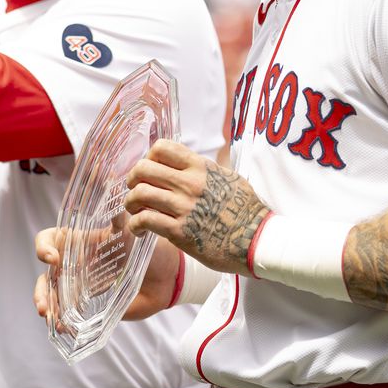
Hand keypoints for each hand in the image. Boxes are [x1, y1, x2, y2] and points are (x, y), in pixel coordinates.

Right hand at [32, 227, 182, 321]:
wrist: (167, 276)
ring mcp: (82, 284)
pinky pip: (69, 312)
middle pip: (47, 273)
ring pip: (53, 294)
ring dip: (46, 305)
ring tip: (48, 317)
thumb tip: (117, 193)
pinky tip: (63, 327)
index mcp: (80, 242)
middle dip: (41, 288)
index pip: (50, 239)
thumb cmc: (149, 248)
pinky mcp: (91, 303)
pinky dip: (62, 320)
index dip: (44, 246)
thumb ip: (121, 217)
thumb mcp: (133, 230)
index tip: (53, 258)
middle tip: (44, 304)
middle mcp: (76, 263)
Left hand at [125, 139, 268, 274]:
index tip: (149, 170)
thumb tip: (189, 165)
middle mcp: (189, 183)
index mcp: (200, 167)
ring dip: (131, 203)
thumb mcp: (229, 178)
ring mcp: (183, 207)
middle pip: (143, 169)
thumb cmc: (246, 209)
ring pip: (139, 194)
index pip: (162, 148)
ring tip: (135, 212)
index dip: (149, 157)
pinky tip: (140, 231)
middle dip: (132, 179)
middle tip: (134, 190)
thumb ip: (205, 170)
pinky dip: (135, 225)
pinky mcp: (179, 231)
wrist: (257, 239)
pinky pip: (145, 220)